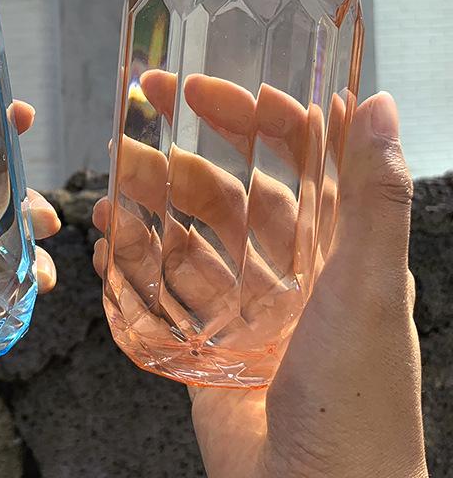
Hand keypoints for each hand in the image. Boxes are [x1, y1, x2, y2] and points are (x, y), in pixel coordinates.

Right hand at [93, 78, 426, 477]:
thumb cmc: (357, 398)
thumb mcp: (372, 289)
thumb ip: (375, 197)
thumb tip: (377, 103)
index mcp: (332, 244)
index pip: (289, 157)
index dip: (247, 115)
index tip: (199, 89)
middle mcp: (286, 267)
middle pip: (226, 190)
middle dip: (182, 151)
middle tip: (136, 120)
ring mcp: (242, 305)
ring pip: (188, 236)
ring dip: (149, 203)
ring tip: (110, 186)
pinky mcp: (206, 342)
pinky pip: (164, 288)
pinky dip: (136, 260)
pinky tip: (110, 239)